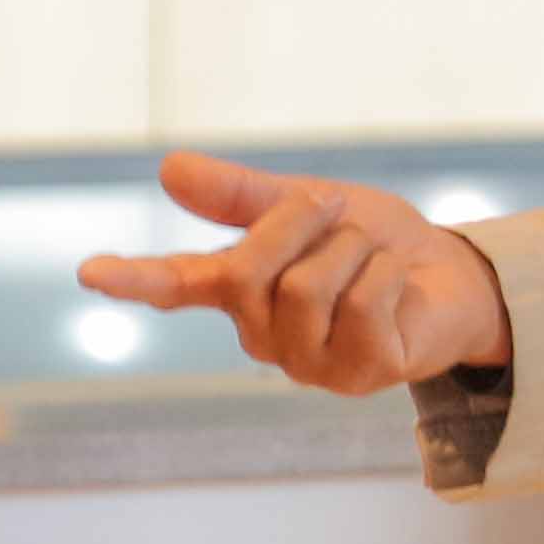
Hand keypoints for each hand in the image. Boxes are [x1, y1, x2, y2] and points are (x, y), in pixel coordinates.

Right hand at [76, 152, 510, 397]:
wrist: (452, 276)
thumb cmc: (371, 244)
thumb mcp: (305, 203)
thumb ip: (241, 196)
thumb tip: (168, 168)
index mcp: (240, 294)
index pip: (177, 284)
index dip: (134, 278)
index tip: (90, 272)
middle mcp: (264, 336)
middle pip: (249, 269)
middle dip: (296, 222)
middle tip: (334, 206)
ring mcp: (309, 363)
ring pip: (307, 285)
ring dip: (352, 248)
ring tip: (372, 257)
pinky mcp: (359, 375)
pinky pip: (362, 301)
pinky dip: (387, 272)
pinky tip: (398, 285)